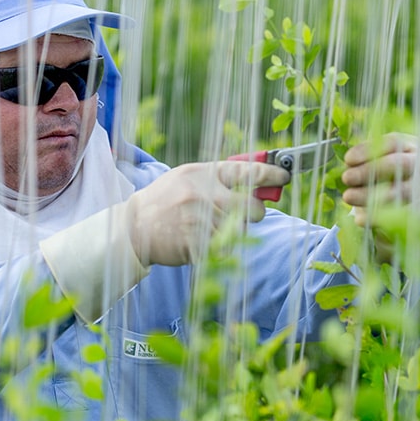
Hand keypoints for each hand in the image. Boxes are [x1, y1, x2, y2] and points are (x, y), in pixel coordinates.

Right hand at [127, 161, 290, 265]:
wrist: (134, 227)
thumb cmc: (165, 201)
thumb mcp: (188, 178)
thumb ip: (220, 178)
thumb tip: (260, 182)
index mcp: (203, 173)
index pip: (248, 171)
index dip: (271, 174)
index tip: (284, 176)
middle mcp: (204, 194)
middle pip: (253, 207)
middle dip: (254, 212)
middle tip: (244, 214)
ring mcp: (201, 219)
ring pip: (240, 231)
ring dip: (231, 233)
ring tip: (208, 228)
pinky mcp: (198, 243)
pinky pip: (225, 249)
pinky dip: (218, 248)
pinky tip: (200, 241)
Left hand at [341, 133, 419, 258]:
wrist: (409, 197)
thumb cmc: (385, 171)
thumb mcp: (378, 158)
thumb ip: (366, 157)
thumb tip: (350, 163)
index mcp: (411, 145)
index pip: (392, 142)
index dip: (369, 150)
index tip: (348, 160)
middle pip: (398, 164)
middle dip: (369, 171)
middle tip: (346, 178)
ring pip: (400, 192)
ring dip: (370, 195)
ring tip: (347, 197)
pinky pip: (401, 215)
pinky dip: (378, 218)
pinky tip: (359, 219)